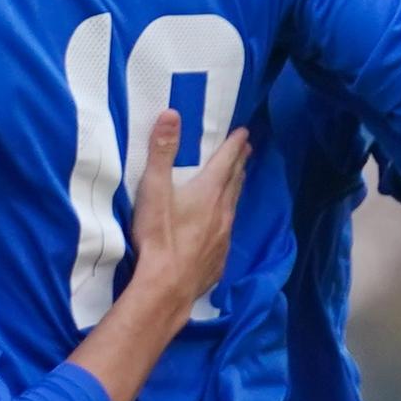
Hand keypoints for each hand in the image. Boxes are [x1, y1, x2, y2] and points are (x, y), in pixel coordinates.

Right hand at [125, 111, 249, 314]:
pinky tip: (221, 230)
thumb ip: (161, 152)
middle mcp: (223, 211)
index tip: (244, 132)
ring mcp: (223, 237)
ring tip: (237, 183)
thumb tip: (171, 114)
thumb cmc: (159, 236)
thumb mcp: (154, 190)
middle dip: (240, 165)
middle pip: (235, 182)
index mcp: (209, 191)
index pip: (226, 160)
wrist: (167, 286)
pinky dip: (226, 224)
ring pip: (233, 208)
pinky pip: (226, 235)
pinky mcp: (218, 259)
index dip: (235, 144)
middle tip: (246, 153)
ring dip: (235, 192)